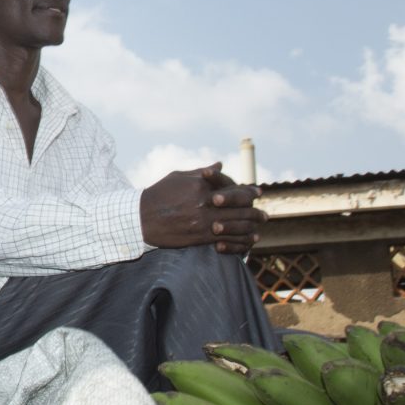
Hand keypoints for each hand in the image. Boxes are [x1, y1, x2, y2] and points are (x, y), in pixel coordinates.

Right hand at [138, 163, 261, 254]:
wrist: (140, 218)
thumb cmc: (158, 194)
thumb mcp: (179, 176)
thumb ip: (202, 172)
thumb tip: (220, 165)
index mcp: (201, 184)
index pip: (232, 187)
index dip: (247, 191)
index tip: (257, 193)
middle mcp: (205, 202)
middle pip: (238, 206)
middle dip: (254, 210)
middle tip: (264, 214)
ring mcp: (204, 220)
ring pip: (236, 223)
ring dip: (251, 224)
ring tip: (260, 225)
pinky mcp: (200, 237)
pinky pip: (226, 238)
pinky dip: (240, 239)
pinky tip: (249, 239)